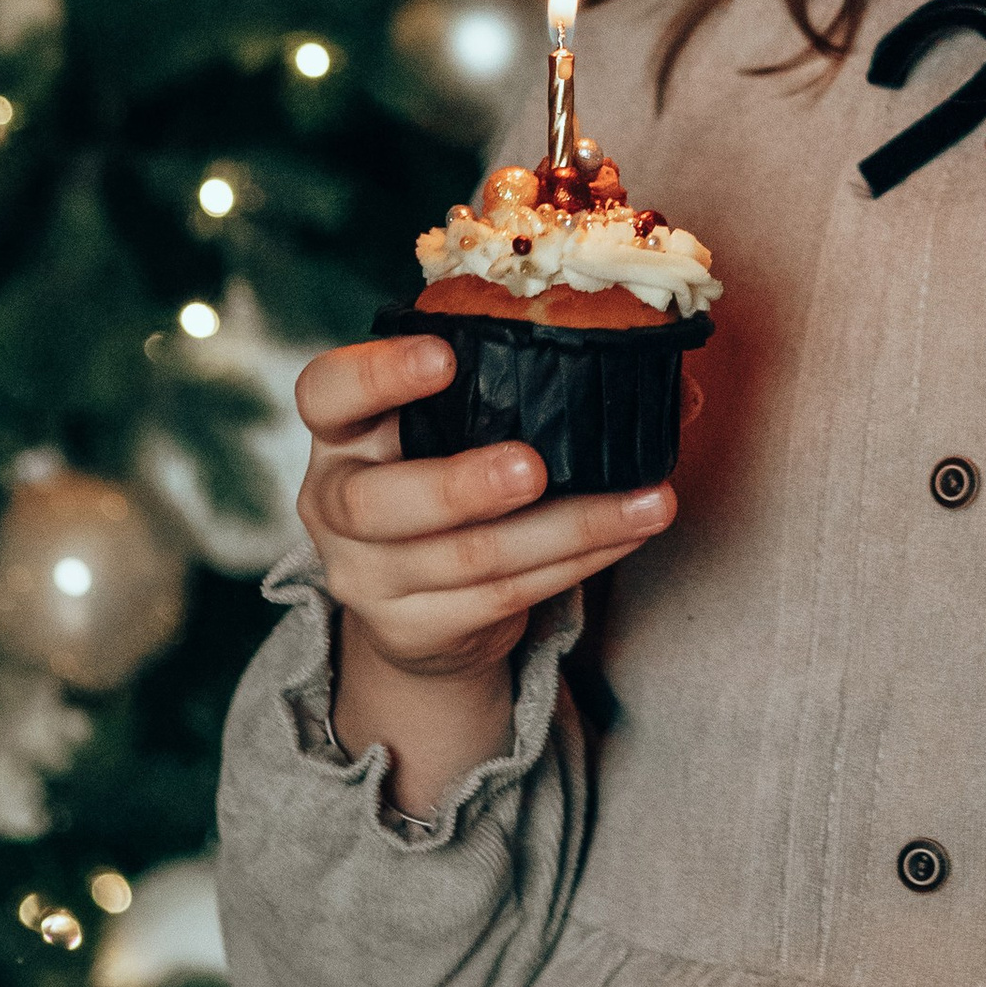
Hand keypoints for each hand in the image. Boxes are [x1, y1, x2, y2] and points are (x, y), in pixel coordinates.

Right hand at [299, 335, 677, 814]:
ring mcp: (366, 577)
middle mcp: (334, 504)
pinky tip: (629, 533)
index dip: (377, 375)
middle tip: (531, 467)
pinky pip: (504, 598)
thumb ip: (517, 386)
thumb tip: (658, 362)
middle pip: (377, 502)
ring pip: (466, 558)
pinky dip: (577, 562)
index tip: (444, 356)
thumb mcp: (451, 428)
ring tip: (645, 504)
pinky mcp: (412, 630)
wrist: (418, 606)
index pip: (326, 393)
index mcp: (342, 432)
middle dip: (458, 485)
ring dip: (569, 528)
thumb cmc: (446, 475)